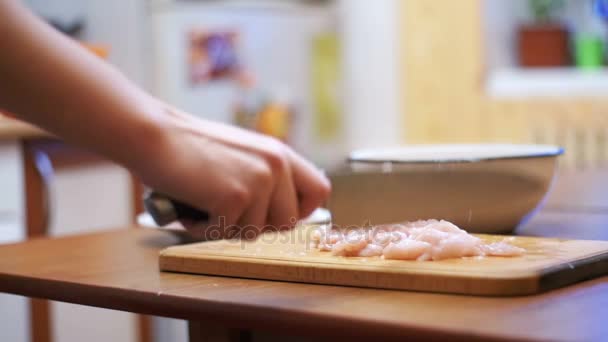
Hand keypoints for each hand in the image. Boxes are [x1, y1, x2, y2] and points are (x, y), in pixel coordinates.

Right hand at [134, 105, 330, 239]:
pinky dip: (202, 228)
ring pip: (254, 233)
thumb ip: (267, 175)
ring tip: (204, 202)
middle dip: (255, 225)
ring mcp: (258, 181)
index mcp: (280, 154)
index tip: (274, 213)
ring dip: (225, 227)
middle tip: (227, 210)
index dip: (301, 210)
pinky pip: (224, 233)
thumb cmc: (191, 148)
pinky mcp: (235, 197)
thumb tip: (284, 213)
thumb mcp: (244, 154)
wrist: (155, 136)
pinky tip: (190, 205)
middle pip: (287, 223)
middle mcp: (276, 165)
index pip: (320, 191)